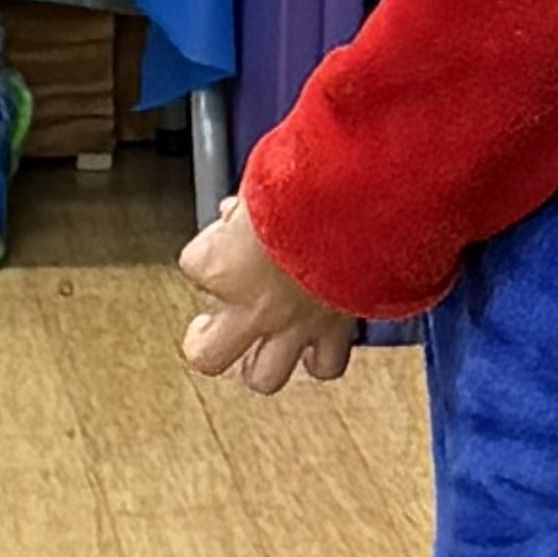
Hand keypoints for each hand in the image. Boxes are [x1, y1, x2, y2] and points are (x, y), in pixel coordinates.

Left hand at [176, 195, 362, 397]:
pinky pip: (325, 363)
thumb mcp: (258, 182)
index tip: (227, 228)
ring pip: (264, 376)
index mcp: (220, 264)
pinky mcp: (337, 328)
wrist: (365, 197)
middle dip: (209, 340)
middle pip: (206, 355)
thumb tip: (240, 213)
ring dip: (263, 360)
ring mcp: (294, 324)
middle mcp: (251, 305)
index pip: (193, 263)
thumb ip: (245, 207)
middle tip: (214, 323)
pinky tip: (318, 339)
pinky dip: (320, 353)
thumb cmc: (309, 180)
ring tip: (266, 344)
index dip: (211, 243)